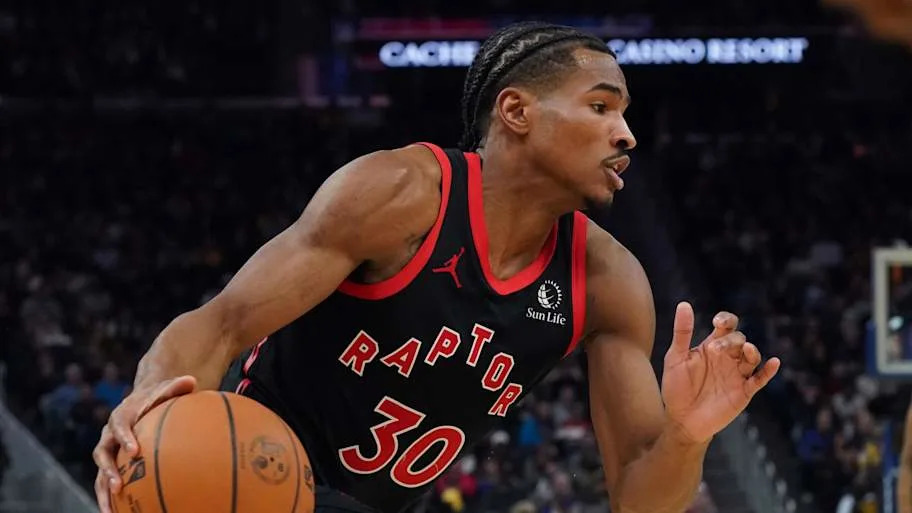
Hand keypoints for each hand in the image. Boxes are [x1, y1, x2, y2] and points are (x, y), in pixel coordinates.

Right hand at [93, 375, 196, 512]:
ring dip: (103, 490)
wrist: (142, 401)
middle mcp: (109, 434)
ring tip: (109, 510)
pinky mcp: (111, 463)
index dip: (124, 437)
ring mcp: (108, 450)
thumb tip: (192, 380)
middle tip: (118, 485)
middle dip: (108, 469)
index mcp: (121, 416)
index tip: (134, 450)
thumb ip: (177, 385)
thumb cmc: (158, 397)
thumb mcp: (167, 388)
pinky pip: (106, 482)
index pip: (119, 426)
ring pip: (99, 472)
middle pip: (102, 452)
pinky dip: (108, 498)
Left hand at [661, 302, 779, 443]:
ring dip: (751, 351)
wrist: (681, 419)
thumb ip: (682, 333)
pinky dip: (768, 371)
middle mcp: (727, 358)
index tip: (718, 322)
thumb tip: (684, 304)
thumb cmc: (676, 387)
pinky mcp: (743, 392)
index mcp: (712, 346)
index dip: (726, 320)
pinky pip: (760, 379)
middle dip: (731, 341)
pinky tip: (774, 363)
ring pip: (752, 356)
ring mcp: (737, 374)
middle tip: (714, 350)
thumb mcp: (675, 358)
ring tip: (747, 349)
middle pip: (739, 340)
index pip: (727, 326)